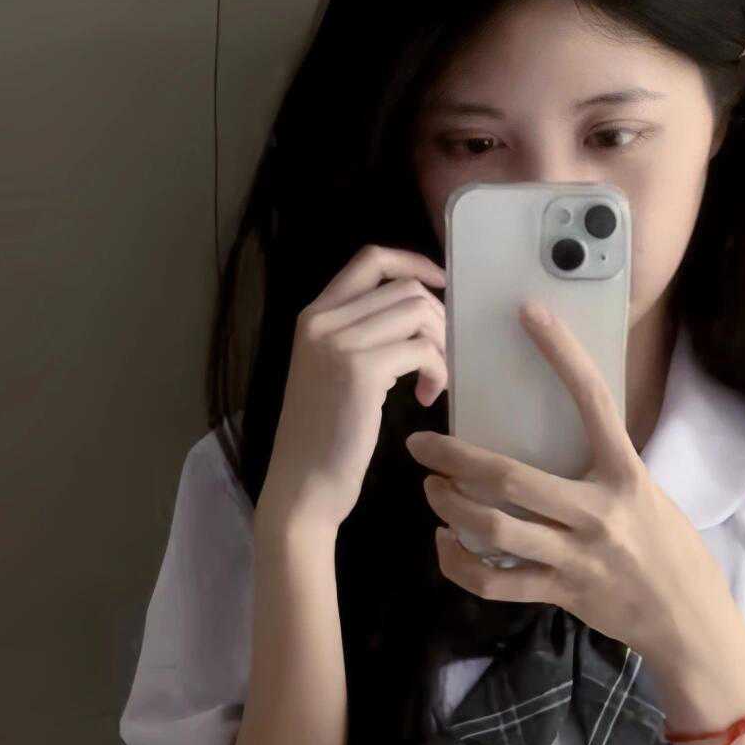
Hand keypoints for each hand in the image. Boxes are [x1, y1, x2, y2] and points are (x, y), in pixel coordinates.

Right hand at [260, 244, 448, 536]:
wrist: (302, 484)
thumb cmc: (324, 438)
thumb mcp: (333, 372)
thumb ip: (360, 337)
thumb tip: (417, 316)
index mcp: (314, 315)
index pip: (371, 260)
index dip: (414, 264)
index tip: (441, 286)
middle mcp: (322, 320)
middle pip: (405, 288)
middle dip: (438, 320)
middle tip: (439, 359)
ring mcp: (339, 342)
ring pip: (419, 313)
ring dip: (440, 345)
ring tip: (432, 381)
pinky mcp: (361, 370)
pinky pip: (423, 349)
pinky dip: (437, 371)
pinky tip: (426, 398)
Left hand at [403, 299, 744, 690]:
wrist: (689, 620)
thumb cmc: (669, 549)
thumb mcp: (647, 494)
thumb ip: (605, 467)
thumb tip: (559, 433)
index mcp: (625, 474)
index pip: (593, 401)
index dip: (562, 353)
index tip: (529, 314)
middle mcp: (598, 513)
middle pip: (510, 478)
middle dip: (454, 458)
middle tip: (421, 445)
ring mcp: (576, 557)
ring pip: (493, 530)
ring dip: (449, 508)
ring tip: (433, 490)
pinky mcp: (561, 593)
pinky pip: (495, 582)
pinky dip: (460, 564)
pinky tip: (447, 545)